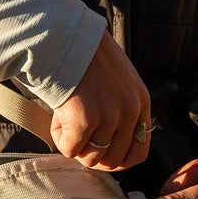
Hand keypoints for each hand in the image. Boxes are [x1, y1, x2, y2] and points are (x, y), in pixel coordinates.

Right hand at [50, 30, 150, 170]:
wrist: (64, 37)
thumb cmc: (84, 54)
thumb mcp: (119, 78)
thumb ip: (121, 106)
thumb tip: (108, 142)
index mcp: (140, 102)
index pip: (139, 151)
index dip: (118, 161)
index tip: (100, 156)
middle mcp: (129, 111)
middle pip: (114, 161)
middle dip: (92, 156)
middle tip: (77, 139)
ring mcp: (109, 116)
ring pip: (90, 158)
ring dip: (74, 146)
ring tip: (65, 122)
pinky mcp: (84, 120)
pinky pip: (69, 149)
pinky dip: (59, 139)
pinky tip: (56, 117)